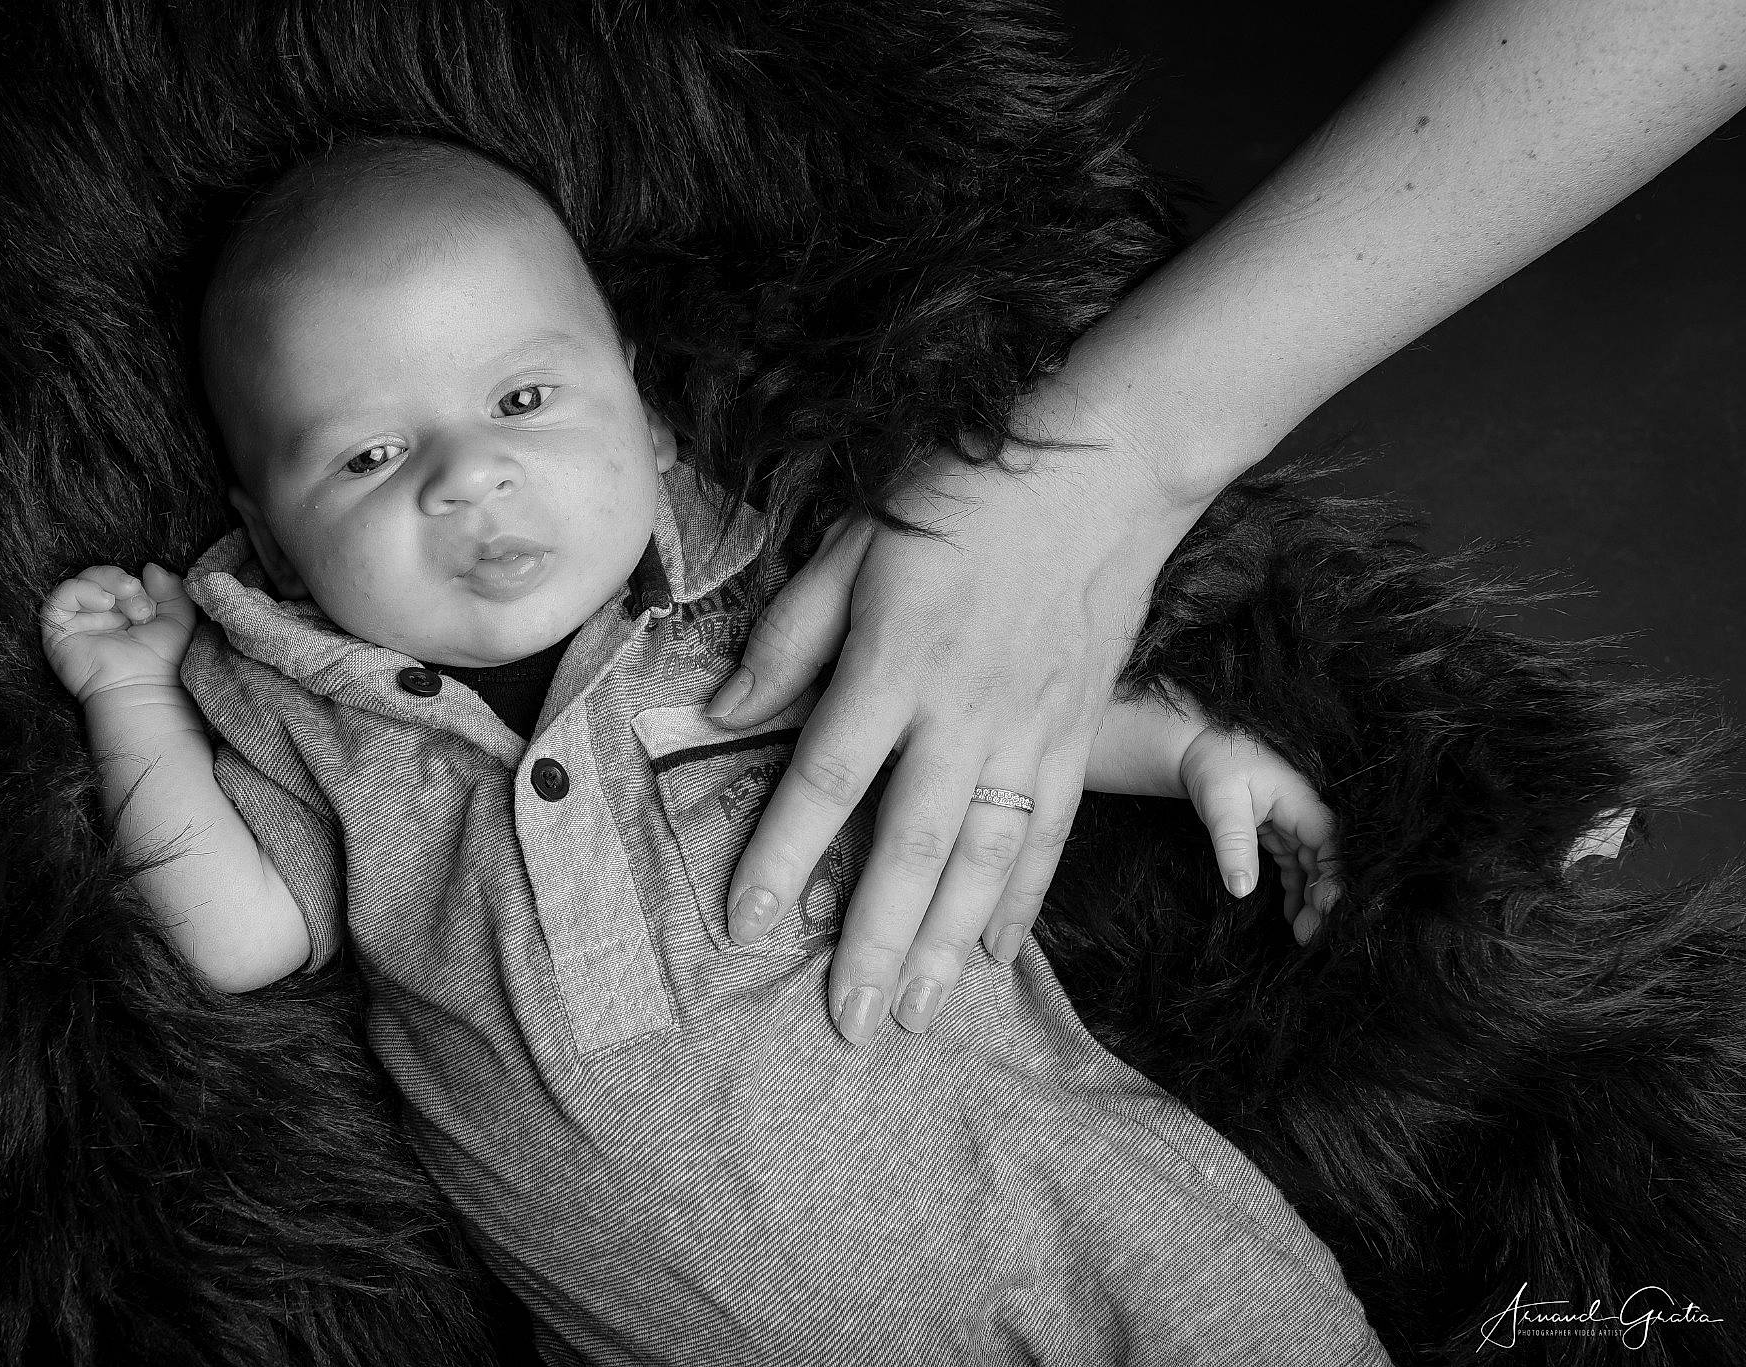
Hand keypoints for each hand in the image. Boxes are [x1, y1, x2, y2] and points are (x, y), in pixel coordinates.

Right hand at [40, 563, 195, 702]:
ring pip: (82, 581)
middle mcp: (99, 615)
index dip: (138, 583)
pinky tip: (104, 602)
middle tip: (140, 602)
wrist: (140, 689)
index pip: (122, 580)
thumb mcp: (178, 619)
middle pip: (101, 576)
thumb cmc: (161, 661)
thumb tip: (150, 566)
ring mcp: (78, 622)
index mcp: (124, 612)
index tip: (153, 604)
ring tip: (126, 600)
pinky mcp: (57, 630)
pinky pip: (60, 596)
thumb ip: (172, 590)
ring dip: (107, 583)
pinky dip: (83, 590)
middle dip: (124, 582)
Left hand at [710, 443, 1209, 1044]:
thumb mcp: (852, 546)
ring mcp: (1029, 730)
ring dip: (948, 942)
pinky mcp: (1077, 734)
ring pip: (986, 858)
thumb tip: (723, 714)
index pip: (827, 778)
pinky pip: (1050, 833)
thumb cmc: (960, 498)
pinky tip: (995, 954)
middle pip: (911, 844)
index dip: (782, 855)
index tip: (746, 924)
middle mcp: (962, 712)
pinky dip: (1024, 899)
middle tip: (848, 1021)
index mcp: (893, 664)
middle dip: (876, 939)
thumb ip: (788, 639)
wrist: (1100, 468)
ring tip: (918, 1015)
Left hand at [1177, 726, 1339, 945]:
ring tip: (1304, 935)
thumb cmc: (1213, 765)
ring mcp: (1295, 824)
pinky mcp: (1282, 833)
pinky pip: (1298, 866)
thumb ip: (1233, 844)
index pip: (1331, 845)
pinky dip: (1298, 891)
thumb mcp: (1220, 804)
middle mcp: (1305, 814)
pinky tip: (1293, 917)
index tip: (1328, 911)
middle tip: (1311, 937)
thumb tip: (1242, 889)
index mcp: (1301, 802)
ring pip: (1315, 868)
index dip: (1334, 879)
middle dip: (1325, 900)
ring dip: (1312, 900)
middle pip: (1328, 861)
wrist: (1196, 746)